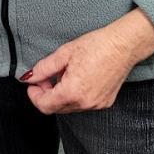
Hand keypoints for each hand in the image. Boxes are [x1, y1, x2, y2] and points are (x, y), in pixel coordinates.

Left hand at [22, 11, 153, 114]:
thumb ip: (44, 68)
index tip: (33, 84)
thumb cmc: (97, 46)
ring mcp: (96, 105)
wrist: (124, 45)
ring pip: (69, 107)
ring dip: (60, 95)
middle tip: (47, 76)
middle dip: (46, 94)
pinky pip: (82, 104)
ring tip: (63, 75)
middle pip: (56, 108)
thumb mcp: (64, 53)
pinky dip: (74, 96)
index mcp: (72, 91)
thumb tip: (29, 77)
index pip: (44, 105)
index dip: (34, 96)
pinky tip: (77, 79)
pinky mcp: (104, 103)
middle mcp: (85, 103)